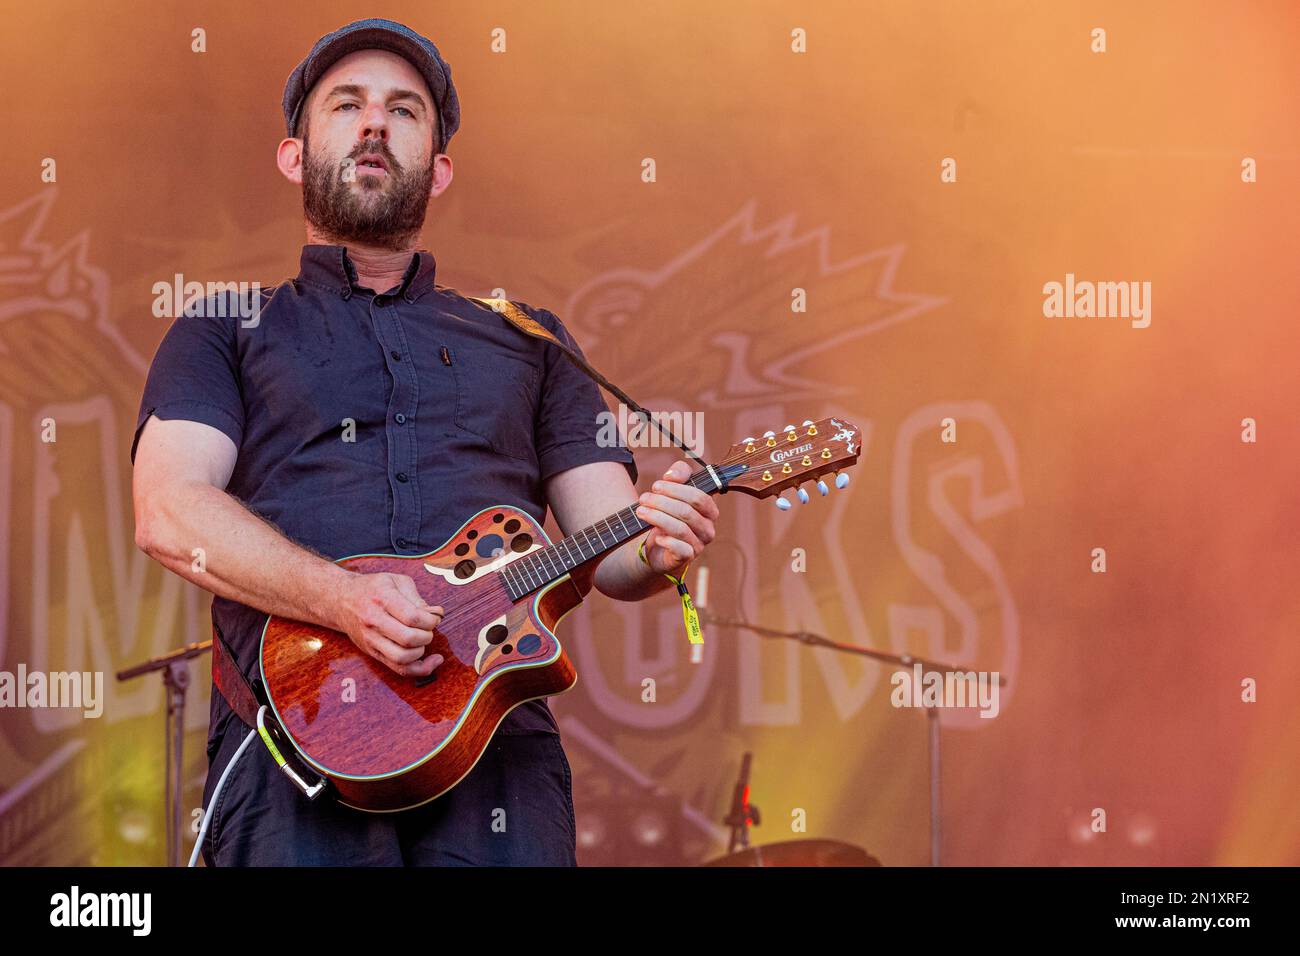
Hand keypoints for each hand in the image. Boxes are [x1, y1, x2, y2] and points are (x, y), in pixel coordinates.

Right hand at [332, 572, 445, 676]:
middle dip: (427, 635)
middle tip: (428, 628)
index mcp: (382, 599)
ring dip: (421, 651)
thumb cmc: (372, 588)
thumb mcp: (396, 581)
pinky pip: (398, 669)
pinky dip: (419, 669)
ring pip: (403, 658)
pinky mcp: (373, 653)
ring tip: (423, 640)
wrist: (340, 600)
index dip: (431, 620)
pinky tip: (432, 661)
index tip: (434, 617)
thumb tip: (437, 614)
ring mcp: (371, 640)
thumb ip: (417, 598)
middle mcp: (374, 621)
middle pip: (409, 639)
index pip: (412, 617)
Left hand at [634, 459, 719, 576]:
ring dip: (657, 517)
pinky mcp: (686, 558)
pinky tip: (656, 537)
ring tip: (640, 511)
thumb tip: (672, 475)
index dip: (676, 489)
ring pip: (681, 529)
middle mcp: (708, 529)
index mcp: (709, 511)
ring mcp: (698, 545)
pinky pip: (681, 550)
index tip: (656, 486)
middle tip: (644, 498)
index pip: (699, 497)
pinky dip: (667, 541)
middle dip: (662, 502)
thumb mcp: (673, 491)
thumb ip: (678, 475)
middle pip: (687, 512)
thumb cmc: (669, 514)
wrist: (659, 546)